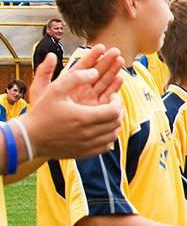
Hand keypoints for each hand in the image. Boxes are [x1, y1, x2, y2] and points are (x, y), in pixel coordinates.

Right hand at [20, 46, 125, 160]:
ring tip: (108, 114)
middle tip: (113, 104)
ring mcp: (88, 145)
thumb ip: (76, 77)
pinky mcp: (85, 153)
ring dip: (115, 123)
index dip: (117, 101)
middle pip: (116, 122)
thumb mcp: (55, 89)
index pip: (114, 110)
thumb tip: (96, 72)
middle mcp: (88, 134)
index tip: (112, 96)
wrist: (30, 137)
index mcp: (84, 117)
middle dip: (118, 111)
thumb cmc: (41, 112)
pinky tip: (102, 128)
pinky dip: (109, 136)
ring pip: (113, 135)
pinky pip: (106, 146)